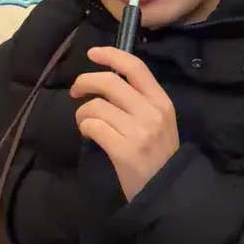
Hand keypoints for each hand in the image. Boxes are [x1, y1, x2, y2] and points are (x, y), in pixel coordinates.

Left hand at [71, 47, 179, 200]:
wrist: (167, 190)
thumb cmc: (159, 155)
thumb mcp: (161, 122)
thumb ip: (141, 101)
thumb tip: (109, 80)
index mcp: (162, 102)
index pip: (135, 67)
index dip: (111, 55)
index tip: (93, 53)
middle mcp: (151, 112)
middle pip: (110, 82)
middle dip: (84, 82)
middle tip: (76, 91)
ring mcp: (138, 131)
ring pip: (96, 106)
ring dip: (83, 113)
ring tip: (86, 123)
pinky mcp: (123, 150)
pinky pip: (92, 126)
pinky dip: (85, 128)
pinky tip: (90, 135)